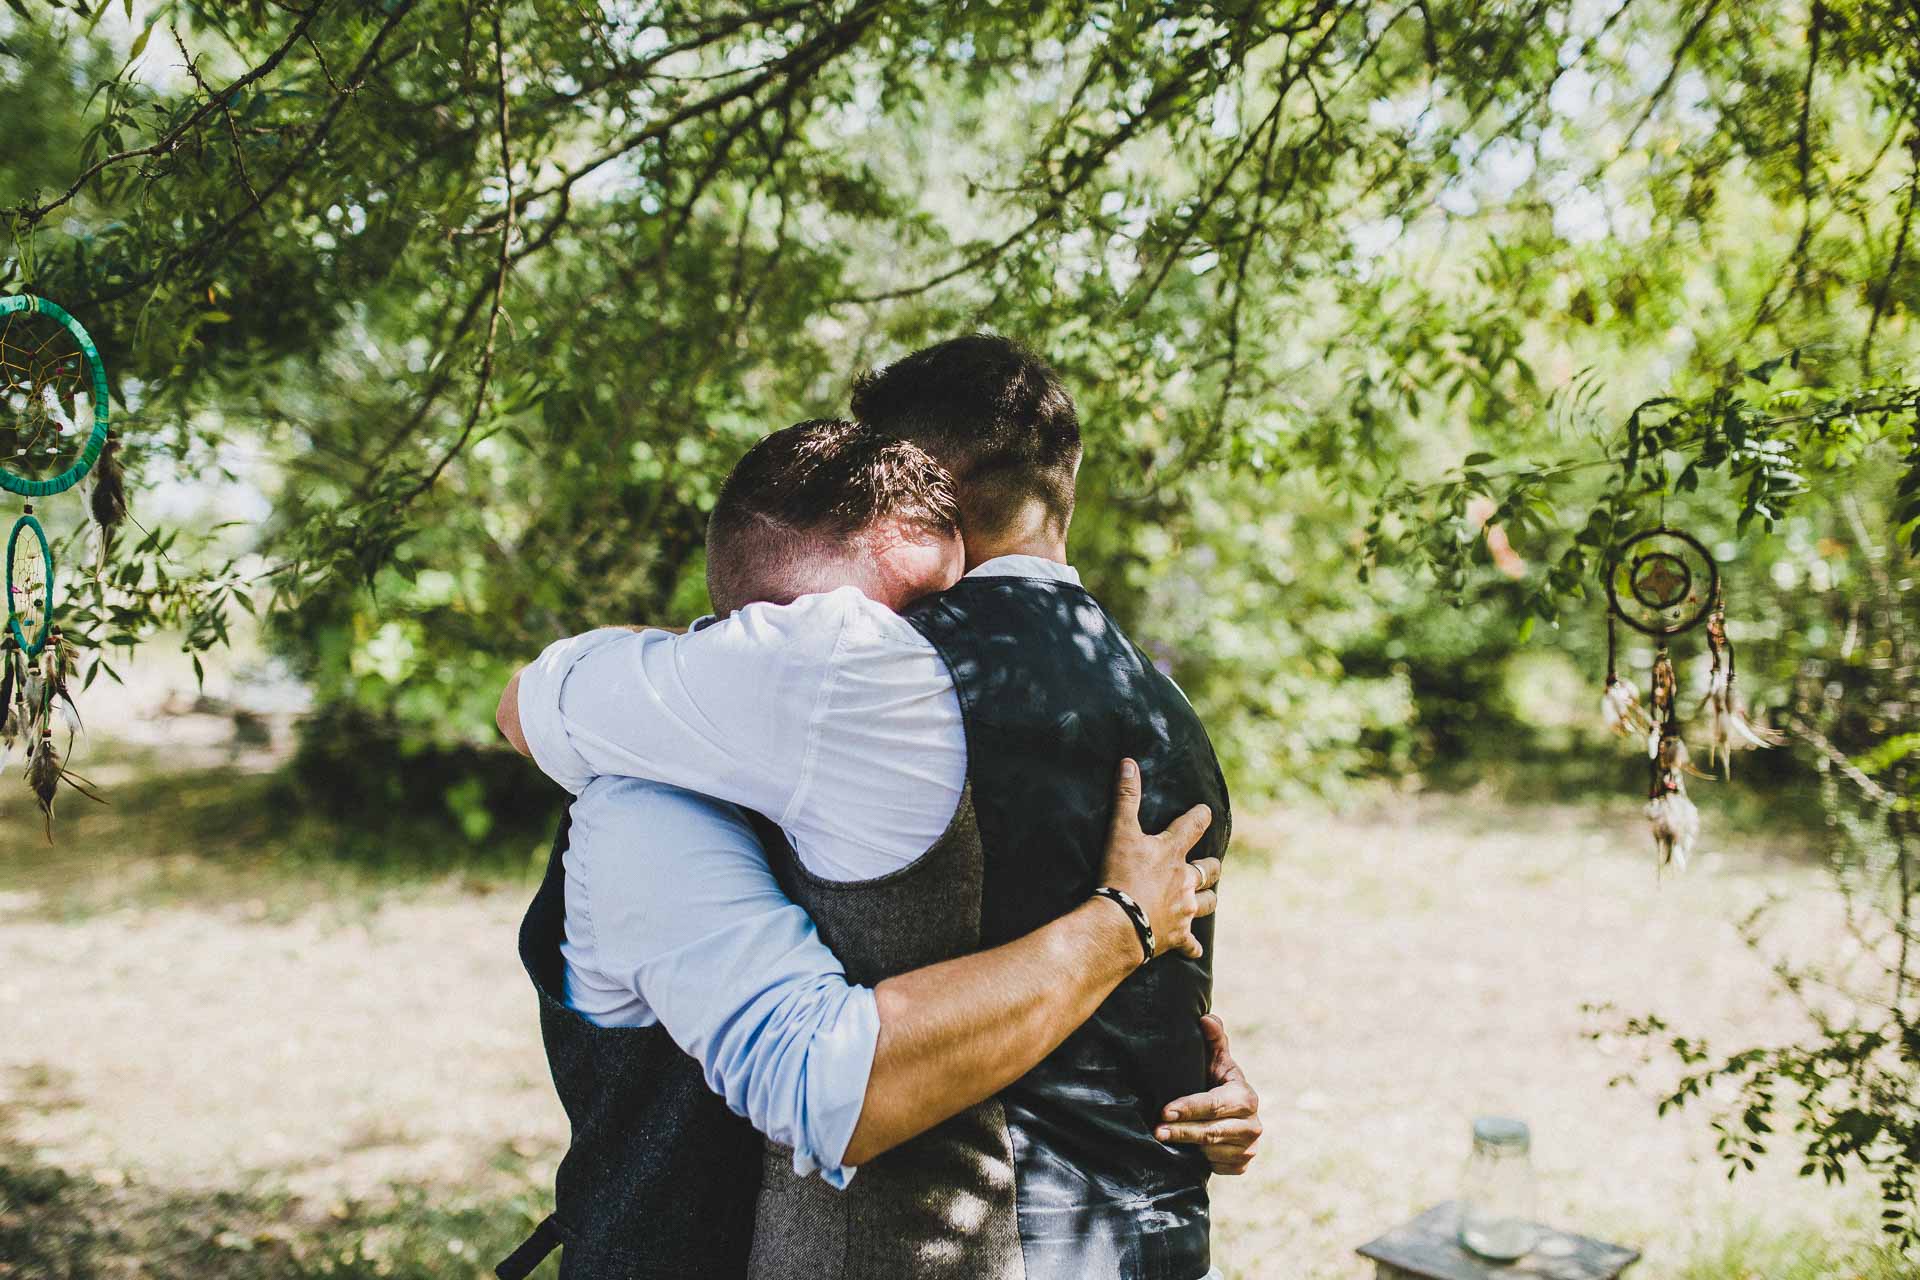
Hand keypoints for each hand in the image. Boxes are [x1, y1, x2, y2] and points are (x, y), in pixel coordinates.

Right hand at [1098, 758, 1217, 959]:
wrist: (1120, 923)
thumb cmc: (1120, 874)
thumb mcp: (1120, 832)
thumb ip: (1126, 797)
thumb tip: (1128, 763)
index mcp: (1173, 853)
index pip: (1194, 826)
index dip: (1201, 816)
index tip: (1205, 812)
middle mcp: (1185, 880)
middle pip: (1210, 870)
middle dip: (1212, 865)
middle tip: (1209, 864)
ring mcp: (1184, 910)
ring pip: (1209, 904)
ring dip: (1209, 899)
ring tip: (1207, 898)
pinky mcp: (1177, 936)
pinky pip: (1191, 944)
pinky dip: (1192, 946)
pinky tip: (1194, 948)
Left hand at [1156, 1014, 1261, 1174]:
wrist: (1229, 1114)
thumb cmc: (1216, 1081)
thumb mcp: (1216, 1061)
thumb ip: (1213, 1040)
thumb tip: (1205, 1018)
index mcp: (1246, 1097)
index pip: (1215, 1105)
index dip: (1190, 1108)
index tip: (1165, 1110)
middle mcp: (1253, 1125)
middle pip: (1212, 1131)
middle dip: (1182, 1131)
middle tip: (1157, 1130)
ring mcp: (1249, 1149)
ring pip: (1212, 1152)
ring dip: (1187, 1148)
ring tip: (1163, 1140)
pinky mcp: (1241, 1166)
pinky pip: (1217, 1167)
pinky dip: (1199, 1161)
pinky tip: (1183, 1154)